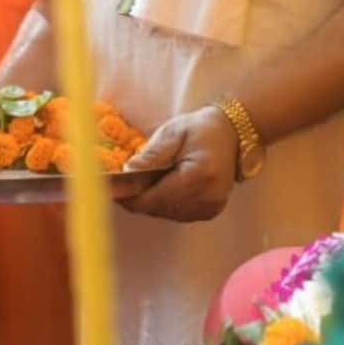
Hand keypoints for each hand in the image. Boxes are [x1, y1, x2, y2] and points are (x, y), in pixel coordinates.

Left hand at [119, 105, 238, 221]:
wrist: (232, 135)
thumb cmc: (200, 130)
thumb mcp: (172, 133)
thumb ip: (150, 155)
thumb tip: (127, 173)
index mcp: (198, 176)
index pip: (154, 198)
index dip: (129, 197)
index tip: (110, 190)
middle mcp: (206, 198)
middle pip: (158, 209)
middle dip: (138, 198)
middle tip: (122, 185)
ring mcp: (210, 208)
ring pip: (166, 214)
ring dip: (151, 202)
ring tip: (143, 183)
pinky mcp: (210, 211)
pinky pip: (178, 214)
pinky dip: (165, 204)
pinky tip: (162, 187)